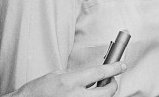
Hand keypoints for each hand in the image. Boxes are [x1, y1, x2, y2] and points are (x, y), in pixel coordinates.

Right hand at [6, 62, 126, 96]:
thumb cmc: (37, 91)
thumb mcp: (56, 76)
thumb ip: (74, 76)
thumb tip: (91, 76)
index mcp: (70, 82)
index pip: (100, 72)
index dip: (114, 68)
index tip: (122, 65)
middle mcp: (76, 96)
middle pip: (107, 91)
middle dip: (112, 85)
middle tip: (111, 81)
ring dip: (102, 94)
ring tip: (97, 89)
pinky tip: (86, 95)